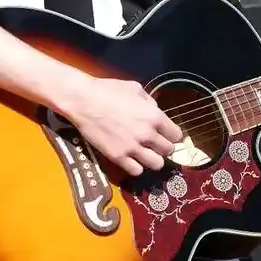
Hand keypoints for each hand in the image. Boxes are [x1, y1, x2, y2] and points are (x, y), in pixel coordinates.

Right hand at [62, 77, 183, 177]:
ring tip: (145, 154)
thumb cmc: (108, 90)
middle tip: (155, 145)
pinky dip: (136, 167)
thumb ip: (150, 102)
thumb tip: (155, 112)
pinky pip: (136, 171)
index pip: (176, 135)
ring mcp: (133, 148)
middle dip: (163, 148)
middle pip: (168, 151)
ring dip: (153, 160)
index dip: (172, 136)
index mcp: (154, 116)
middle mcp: (147, 134)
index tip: (166, 135)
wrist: (84, 101)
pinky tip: (131, 159)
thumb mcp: (135, 89)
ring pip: (156, 164)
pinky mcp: (118, 157)